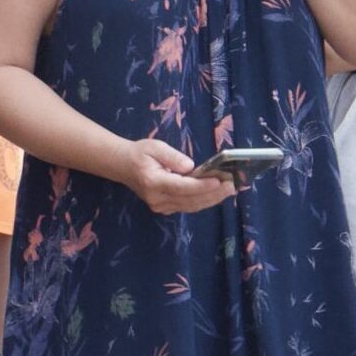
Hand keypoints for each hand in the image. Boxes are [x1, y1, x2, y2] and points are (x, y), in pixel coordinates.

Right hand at [116, 139, 234, 215]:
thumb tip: (190, 167)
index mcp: (153, 182)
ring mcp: (161, 207)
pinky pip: (188, 206)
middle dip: (214, 194)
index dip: (202, 186)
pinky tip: (216, 194)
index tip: (220, 181)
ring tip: (228, 190)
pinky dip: (203, 201)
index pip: (182, 187)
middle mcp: (157, 198)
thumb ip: (172, 156)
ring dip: (212, 199)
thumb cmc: (140, 153)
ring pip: (192, 206)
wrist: (123, 166)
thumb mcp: (154, 147)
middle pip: (191, 200)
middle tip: (232, 186)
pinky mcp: (165, 209)